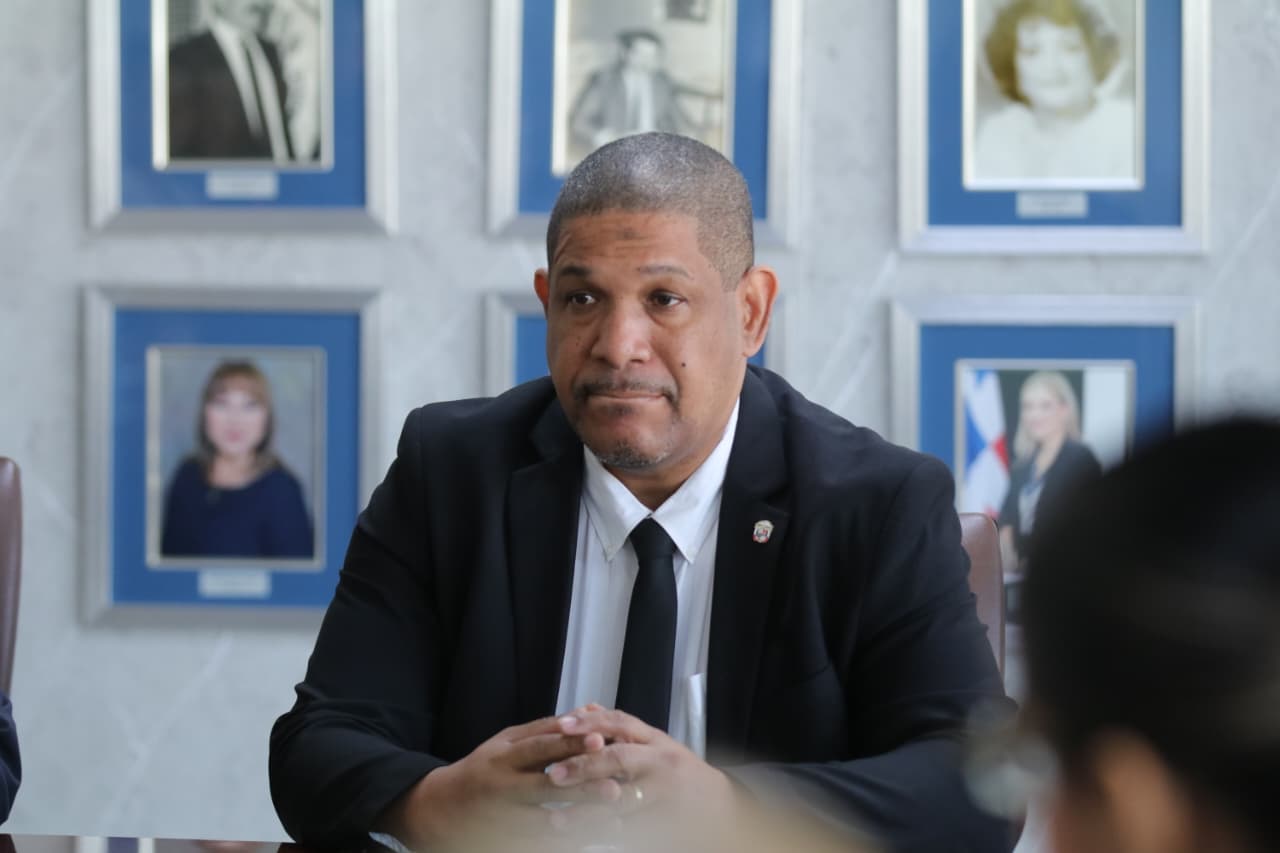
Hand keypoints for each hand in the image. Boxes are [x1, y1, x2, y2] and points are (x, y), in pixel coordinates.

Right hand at [378, 714, 609, 847]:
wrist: (440, 809)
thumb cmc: (483, 770)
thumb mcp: (505, 742)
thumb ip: (543, 730)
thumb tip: (583, 712)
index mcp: (504, 754)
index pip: (541, 745)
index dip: (570, 742)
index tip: (600, 740)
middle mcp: (503, 784)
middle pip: (546, 784)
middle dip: (581, 786)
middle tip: (614, 787)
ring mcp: (504, 815)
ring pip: (545, 821)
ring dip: (579, 821)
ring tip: (609, 820)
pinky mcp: (506, 839)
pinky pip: (539, 843)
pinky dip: (564, 843)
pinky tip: (588, 841)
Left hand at [544, 707, 744, 829]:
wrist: (721, 809)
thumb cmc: (681, 775)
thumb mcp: (656, 745)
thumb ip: (623, 730)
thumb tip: (587, 709)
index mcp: (656, 741)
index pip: (621, 722)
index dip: (590, 723)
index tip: (561, 727)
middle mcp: (661, 764)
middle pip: (620, 758)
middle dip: (584, 765)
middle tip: (554, 774)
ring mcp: (663, 796)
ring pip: (620, 801)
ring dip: (586, 811)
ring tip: (557, 819)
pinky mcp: (662, 825)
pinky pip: (627, 832)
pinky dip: (602, 835)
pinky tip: (579, 839)